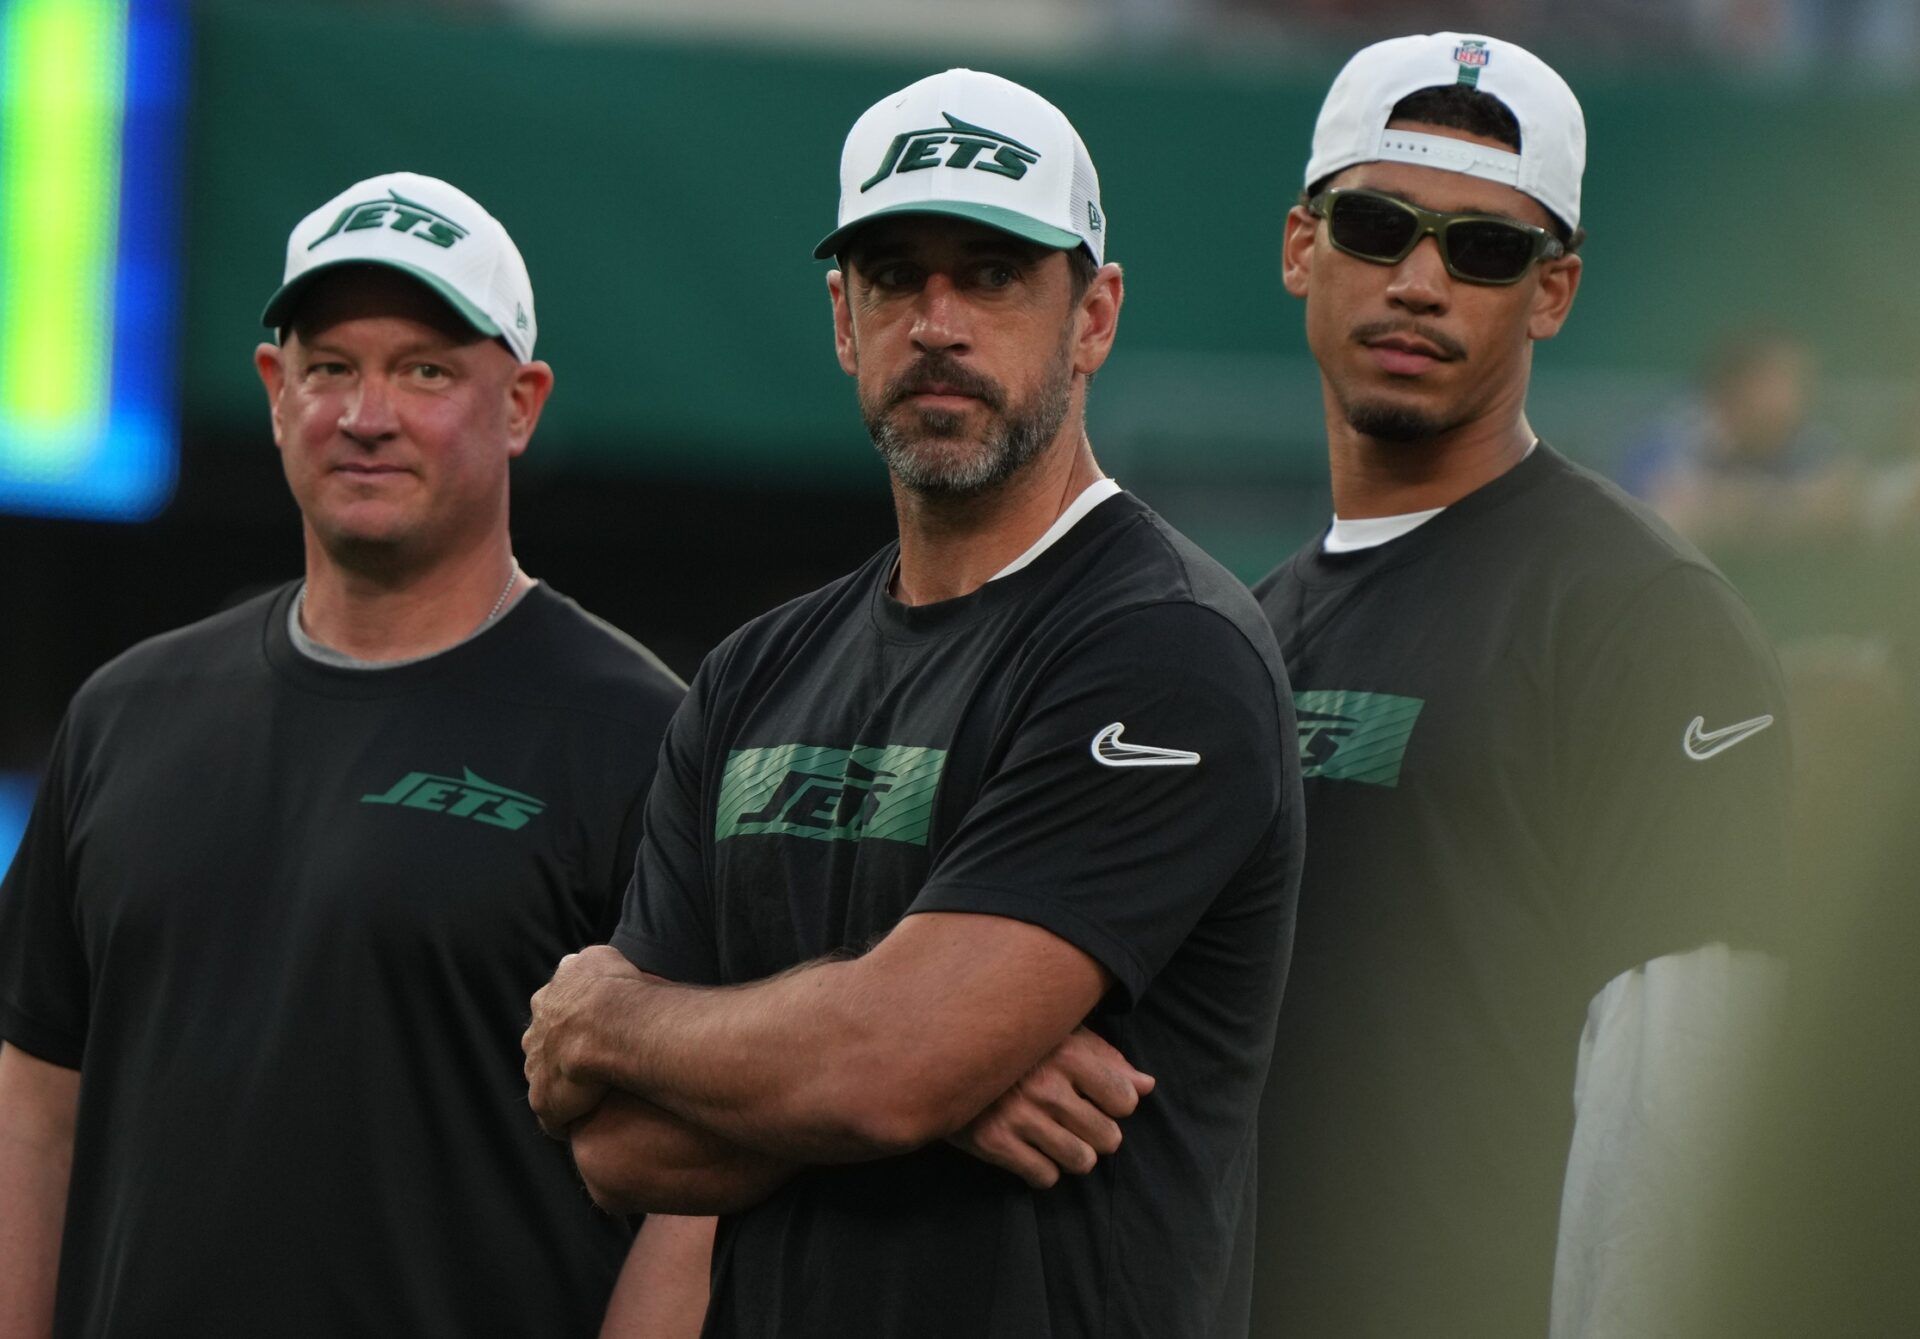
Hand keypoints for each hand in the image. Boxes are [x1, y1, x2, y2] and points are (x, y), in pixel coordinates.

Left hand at [523, 946, 642, 1137]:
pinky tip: (585, 1123)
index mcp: (546, 1000)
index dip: (571, 1018)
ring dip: (564, 1086)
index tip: (590, 1026)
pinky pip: (553, 1116)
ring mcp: (536, 1069)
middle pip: (542, 1046)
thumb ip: (587, 962)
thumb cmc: (610, 988)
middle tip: (591, 1061)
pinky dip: (566, 1119)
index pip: (552, 1010)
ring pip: (546, 1080)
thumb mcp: (599, 956)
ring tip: (592, 1095)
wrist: (607, 1023)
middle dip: (559, 1052)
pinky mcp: (544, 1101)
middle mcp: (534, 1034)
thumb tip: (585, 963)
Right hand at [947, 1027, 1154, 1187]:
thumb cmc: (1014, 1041)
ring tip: (1059, 1137)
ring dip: (1075, 1154)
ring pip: (1081, 1162)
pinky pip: (1044, 1177)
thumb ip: (1107, 1059)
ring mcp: (1018, 1117)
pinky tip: (1032, 1149)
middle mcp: (1046, 1086)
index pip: (1126, 1100)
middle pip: (1109, 1138)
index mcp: (1068, 1053)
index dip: (1117, 1102)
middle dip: (1098, 1133)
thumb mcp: (1060, 1034)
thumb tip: (1147, 1086)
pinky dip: (1044, 1170)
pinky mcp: (992, 1143)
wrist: (939, 1052)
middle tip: (1077, 1121)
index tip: (1099, 1097)